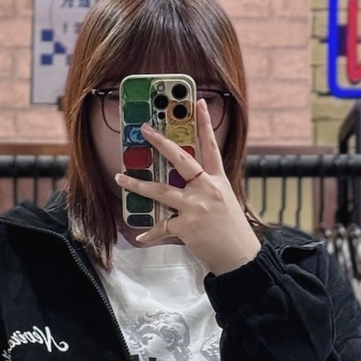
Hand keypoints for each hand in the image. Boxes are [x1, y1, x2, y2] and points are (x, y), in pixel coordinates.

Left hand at [114, 100, 261, 274]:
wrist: (240, 257)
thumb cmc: (233, 231)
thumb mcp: (225, 202)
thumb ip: (208, 189)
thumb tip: (188, 181)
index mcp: (218, 181)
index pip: (212, 147)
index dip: (205, 124)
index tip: (199, 103)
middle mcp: (207, 190)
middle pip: (181, 160)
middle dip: (161, 143)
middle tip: (145, 130)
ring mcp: (195, 207)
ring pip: (161, 191)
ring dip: (137, 185)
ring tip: (120, 178)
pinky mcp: (186, 227)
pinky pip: (162, 228)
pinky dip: (150, 234)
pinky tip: (140, 237)